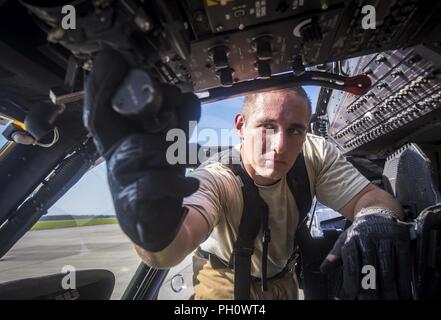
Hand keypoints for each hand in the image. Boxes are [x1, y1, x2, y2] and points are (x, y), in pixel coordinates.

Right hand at [83, 47, 200, 251]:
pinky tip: (189, 184)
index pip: (100, 108)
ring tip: (187, 157)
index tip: (110, 58)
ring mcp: (119, 178)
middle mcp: (114, 154)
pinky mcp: (132, 202)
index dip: (101, 85)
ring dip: (172, 152)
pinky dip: (178, 182)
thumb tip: (190, 98)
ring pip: (142, 149)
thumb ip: (179, 122)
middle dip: (153, 115)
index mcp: (119, 139)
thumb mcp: (172, 146)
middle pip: (119, 122)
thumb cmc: (162, 180)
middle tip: (175, 118)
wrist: (158, 223)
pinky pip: (155, 182)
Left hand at [320, 208, 411, 298]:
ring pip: (386, 265)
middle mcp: (368, 236)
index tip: (351, 294)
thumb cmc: (360, 231)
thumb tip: (323, 269)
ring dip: (387, 286)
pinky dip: (403, 279)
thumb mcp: (344, 240)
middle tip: (369, 300)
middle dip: (369, 286)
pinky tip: (402, 292)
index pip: (351, 261)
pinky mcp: (400, 239)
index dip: (351, 279)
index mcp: (352, 238)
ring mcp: (386, 237)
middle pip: (369, 266)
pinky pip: (403, 261)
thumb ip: (335, 256)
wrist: (377, 211)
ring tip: (387, 300)